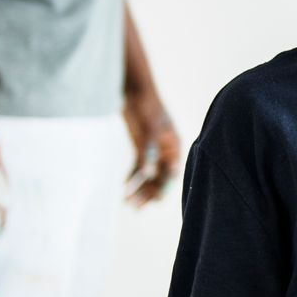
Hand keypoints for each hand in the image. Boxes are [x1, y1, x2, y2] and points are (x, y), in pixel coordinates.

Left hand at [124, 87, 179, 206]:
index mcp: (174, 146)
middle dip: (148, 192)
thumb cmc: (146, 107)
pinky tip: (123, 187)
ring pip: (148, 174)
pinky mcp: (141, 146)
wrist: (135, 90)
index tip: (156, 200)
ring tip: (128, 203)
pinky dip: (132, 177)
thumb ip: (148, 153)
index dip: (164, 187)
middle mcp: (166, 150)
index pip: (172, 173)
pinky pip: (138, 166)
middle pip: (160, 177)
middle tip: (136, 207)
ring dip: (139, 188)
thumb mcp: (149, 130)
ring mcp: (154, 149)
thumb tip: (147, 175)